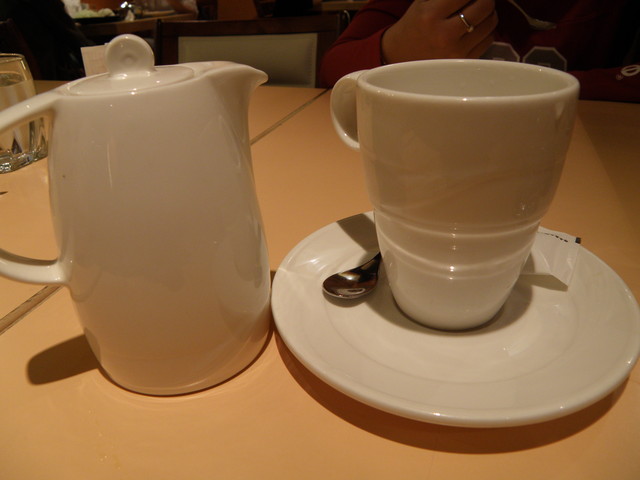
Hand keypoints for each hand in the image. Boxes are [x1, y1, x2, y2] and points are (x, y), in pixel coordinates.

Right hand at [381, 0, 497, 63]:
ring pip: (490, 23)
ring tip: (477, 13)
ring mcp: (455, 51)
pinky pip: (488, 40)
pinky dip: (486, 30)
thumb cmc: (415, 25)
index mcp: (430, 15)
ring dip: (488, 13)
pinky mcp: (463, 62)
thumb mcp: (424, 1)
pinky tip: (475, 28)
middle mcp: (444, 34)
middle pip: (485, 6)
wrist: (401, 55)